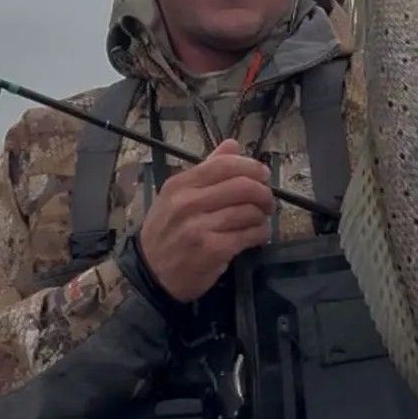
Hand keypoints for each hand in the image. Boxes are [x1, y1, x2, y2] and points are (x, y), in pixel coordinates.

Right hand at [137, 139, 273, 302]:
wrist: (150, 274)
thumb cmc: (166, 232)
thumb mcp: (177, 196)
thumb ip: (207, 170)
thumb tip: (233, 144)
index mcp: (180, 184)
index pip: (224, 165)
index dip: (251, 167)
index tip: (263, 175)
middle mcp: (188, 203)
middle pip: (243, 186)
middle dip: (264, 193)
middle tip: (267, 201)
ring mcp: (200, 227)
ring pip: (249, 211)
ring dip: (262, 216)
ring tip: (260, 221)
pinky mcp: (213, 250)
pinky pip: (249, 235)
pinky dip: (260, 234)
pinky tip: (258, 236)